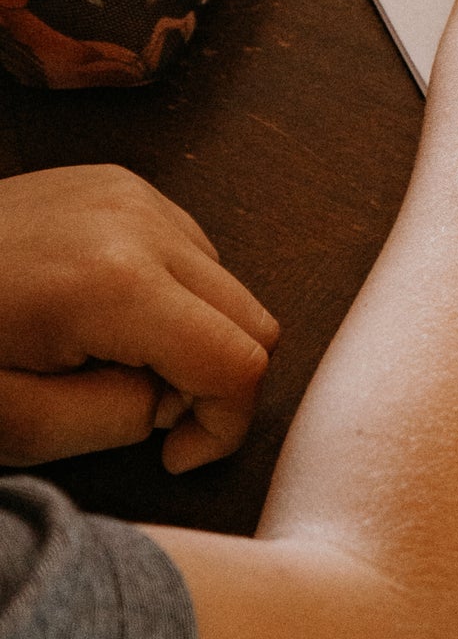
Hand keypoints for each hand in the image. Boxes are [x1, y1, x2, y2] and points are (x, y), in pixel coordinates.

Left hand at [0, 167, 278, 473]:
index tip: (172, 454)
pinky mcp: (122, 184)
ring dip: (193, 337)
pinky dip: (172, 298)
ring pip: (228, 285)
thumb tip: (171, 399)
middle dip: (211, 382)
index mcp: (114, 283)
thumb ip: (117, 420)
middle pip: (252, 319)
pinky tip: (103, 317)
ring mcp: (133, 194)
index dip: (224, 425)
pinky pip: (191, 251)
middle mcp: (140, 223)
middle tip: (137, 410)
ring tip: (110, 361)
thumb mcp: (15, 425)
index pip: (240, 360)